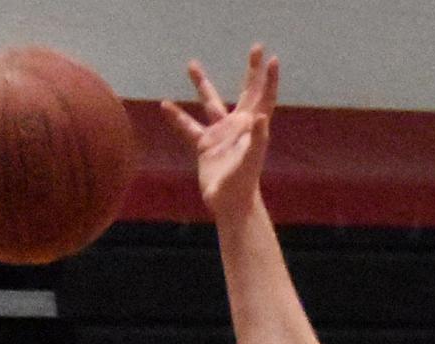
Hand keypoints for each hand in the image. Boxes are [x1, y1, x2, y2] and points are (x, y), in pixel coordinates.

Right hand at [161, 43, 279, 213]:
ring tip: (192, 64)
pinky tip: (164, 105)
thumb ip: (257, 138)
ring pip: (210, 103)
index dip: (267, 79)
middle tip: (254, 47)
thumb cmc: (243, 184)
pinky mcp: (205, 145)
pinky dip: (177, 117)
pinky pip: (188, 126)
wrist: (230, 205)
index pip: (263, 97)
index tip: (269, 58)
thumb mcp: (250, 159)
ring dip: (202, 84)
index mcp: (252, 127)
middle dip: (250, 71)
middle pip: (246, 91)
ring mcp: (221, 134)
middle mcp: (238, 127)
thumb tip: (261, 117)